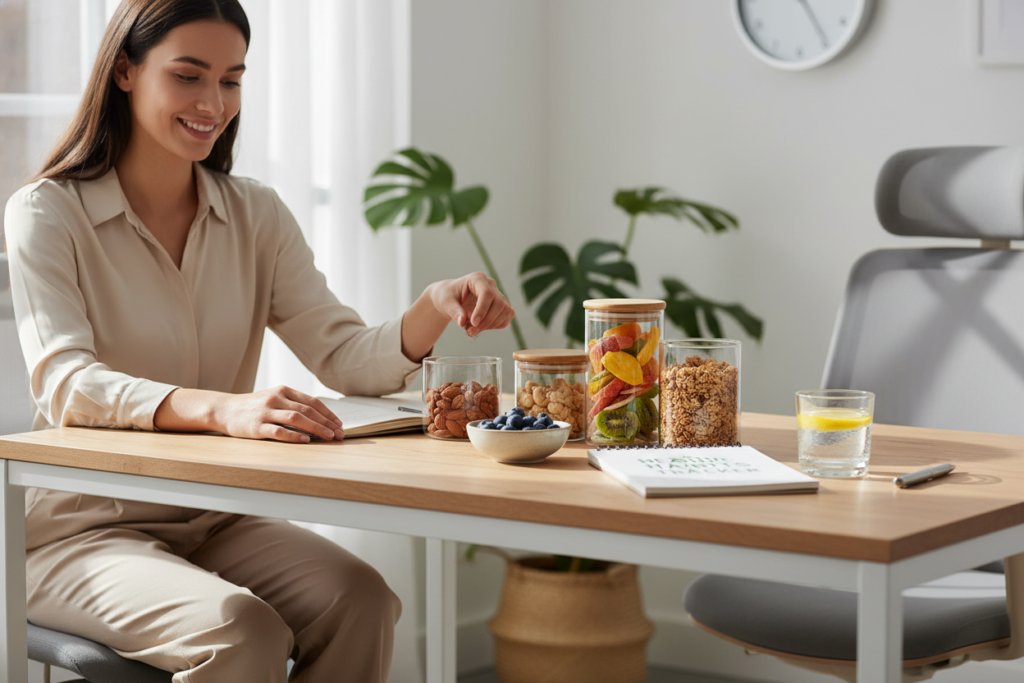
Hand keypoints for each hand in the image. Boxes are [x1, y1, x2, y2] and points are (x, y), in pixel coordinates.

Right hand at [213, 386, 344, 442]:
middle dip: (327, 423)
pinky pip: (278, 431)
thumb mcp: (274, 398)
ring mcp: (266, 412)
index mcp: (283, 391)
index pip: (312, 402)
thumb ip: (293, 404)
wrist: (223, 409)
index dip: (328, 413)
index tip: (339, 424)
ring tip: (329, 437)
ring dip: (316, 428)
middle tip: (339, 434)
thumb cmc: (253, 406)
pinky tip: (306, 440)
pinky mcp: (256, 427)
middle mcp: (276, 399)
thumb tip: (320, 418)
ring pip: (296, 419)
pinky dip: (294, 436)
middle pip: (308, 411)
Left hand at [430, 271, 515, 336]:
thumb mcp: (445, 303)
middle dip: (486, 321)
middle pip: (499, 304)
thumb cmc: (448, 296)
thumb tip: (462, 322)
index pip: (487, 293)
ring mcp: (498, 295)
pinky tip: (481, 327)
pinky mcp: (502, 306)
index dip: (482, 309)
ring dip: (491, 325)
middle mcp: (490, 285)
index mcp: (477, 279)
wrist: (451, 299)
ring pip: (506, 311)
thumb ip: (453, 311)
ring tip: (473, 331)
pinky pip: (506, 318)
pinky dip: (496, 326)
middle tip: (470, 331)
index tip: (474, 323)